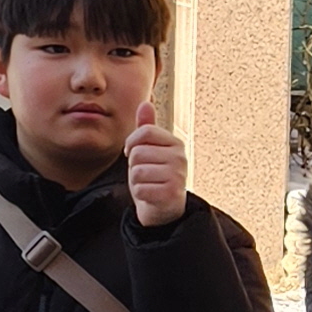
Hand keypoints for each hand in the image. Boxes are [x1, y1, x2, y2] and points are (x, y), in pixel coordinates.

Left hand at [126, 98, 187, 229]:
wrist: (164, 209)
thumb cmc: (155, 176)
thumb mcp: (150, 150)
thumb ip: (147, 128)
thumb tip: (146, 102)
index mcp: (175, 143)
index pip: (145, 132)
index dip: (131, 143)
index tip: (133, 153)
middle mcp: (180, 157)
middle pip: (138, 153)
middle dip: (134, 165)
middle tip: (146, 174)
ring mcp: (178, 176)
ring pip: (137, 171)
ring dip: (136, 181)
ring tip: (148, 184)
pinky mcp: (171, 194)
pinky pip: (139, 188)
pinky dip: (139, 194)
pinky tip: (150, 196)